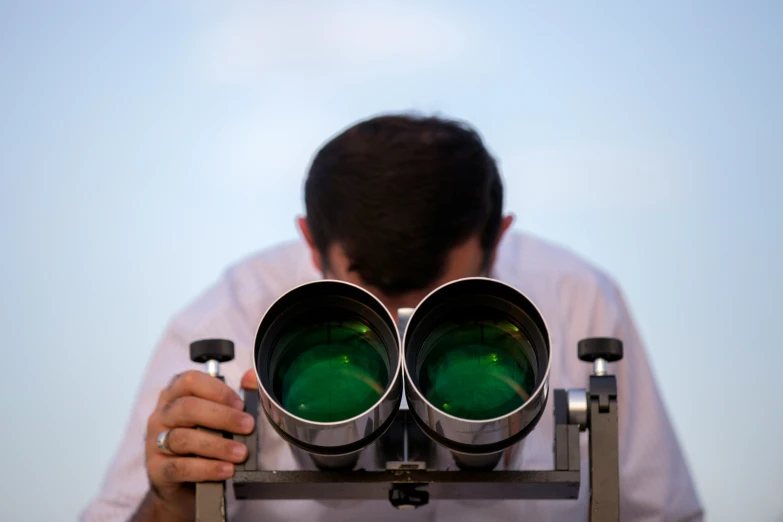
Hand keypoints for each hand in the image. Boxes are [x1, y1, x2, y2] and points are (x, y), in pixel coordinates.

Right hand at [144, 368, 257, 520]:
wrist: (181, 484)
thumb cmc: (199, 441)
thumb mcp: (213, 418)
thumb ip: (232, 397)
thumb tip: (251, 377)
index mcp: (175, 395)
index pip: (190, 381)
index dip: (218, 390)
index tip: (240, 404)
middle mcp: (162, 415)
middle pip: (188, 407)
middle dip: (223, 416)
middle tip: (247, 426)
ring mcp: (155, 442)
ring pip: (184, 438)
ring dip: (217, 445)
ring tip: (240, 453)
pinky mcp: (157, 470)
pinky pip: (180, 467)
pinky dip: (206, 468)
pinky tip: (225, 469)